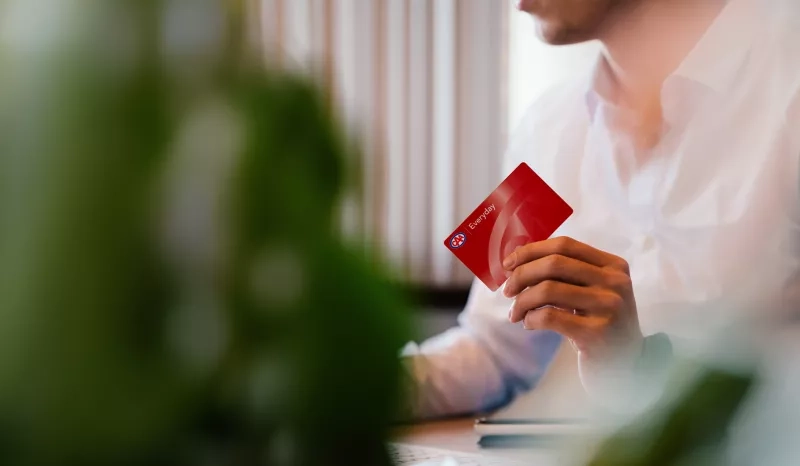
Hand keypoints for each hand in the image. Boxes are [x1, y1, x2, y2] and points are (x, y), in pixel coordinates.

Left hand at [503, 237, 643, 372]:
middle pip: (554, 264)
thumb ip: (566, 274)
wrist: (627, 367)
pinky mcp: (597, 333)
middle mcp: (615, 282)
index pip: (564, 245)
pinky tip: (528, 324)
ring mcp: (609, 307)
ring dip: (522, 301)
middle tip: (507, 291)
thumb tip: (518, 260)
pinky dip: (531, 318)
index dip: (531, 251)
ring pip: (548, 290)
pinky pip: (549, 316)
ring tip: (515, 313)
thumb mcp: (592, 293)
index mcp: (614, 265)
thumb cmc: (600, 325)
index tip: (508, 264)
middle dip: (522, 275)